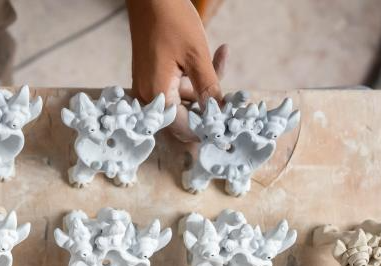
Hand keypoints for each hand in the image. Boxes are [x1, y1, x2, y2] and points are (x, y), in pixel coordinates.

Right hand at [127, 0, 227, 141]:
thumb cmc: (172, 22)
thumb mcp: (197, 56)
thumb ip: (208, 89)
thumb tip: (219, 116)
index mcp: (157, 95)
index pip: (183, 128)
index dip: (206, 129)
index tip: (228, 124)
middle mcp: (148, 96)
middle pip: (183, 116)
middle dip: (209, 107)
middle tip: (232, 95)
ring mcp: (149, 86)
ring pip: (183, 99)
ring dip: (205, 86)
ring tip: (222, 56)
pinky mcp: (153, 76)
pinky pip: (177, 86)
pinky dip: (195, 76)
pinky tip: (217, 54)